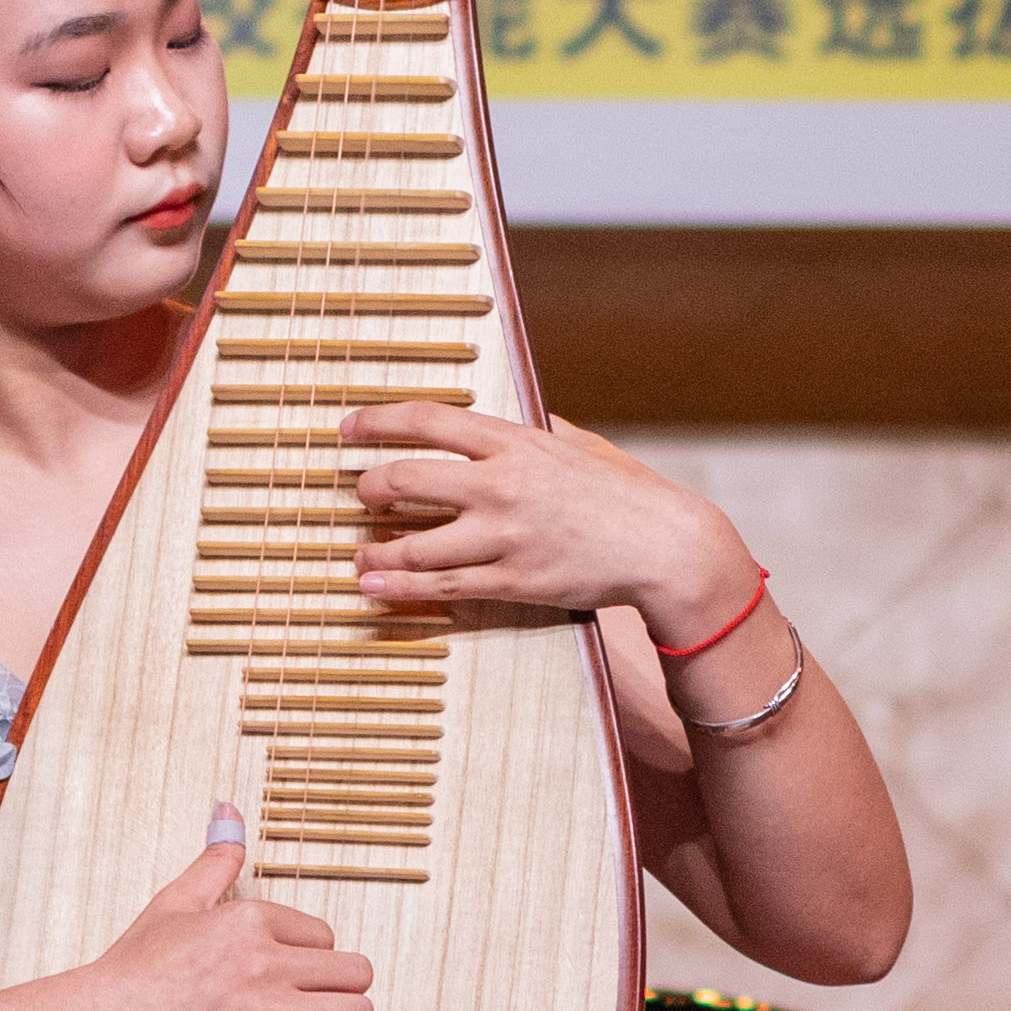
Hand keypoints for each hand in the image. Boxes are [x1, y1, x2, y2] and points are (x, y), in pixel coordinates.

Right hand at [54, 811, 374, 1010]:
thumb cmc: (130, 969)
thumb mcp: (174, 902)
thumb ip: (215, 860)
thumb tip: (229, 809)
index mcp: (250, 919)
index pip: (325, 936)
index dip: (318, 961)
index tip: (300, 979)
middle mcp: (264, 961)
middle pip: (357, 972)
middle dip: (351, 991)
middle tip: (333, 1008)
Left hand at [340, 407, 755, 634]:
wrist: (663, 546)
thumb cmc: (622, 492)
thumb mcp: (576, 444)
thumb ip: (531, 433)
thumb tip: (500, 421)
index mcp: (515, 444)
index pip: (427, 420)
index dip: (377, 422)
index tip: (347, 429)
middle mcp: (501, 487)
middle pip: (405, 481)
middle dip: (368, 489)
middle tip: (358, 495)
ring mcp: (503, 538)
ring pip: (414, 545)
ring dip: (375, 550)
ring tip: (360, 555)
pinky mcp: (511, 581)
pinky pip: (441, 587)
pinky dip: (400, 589)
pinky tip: (375, 588)